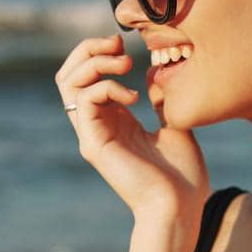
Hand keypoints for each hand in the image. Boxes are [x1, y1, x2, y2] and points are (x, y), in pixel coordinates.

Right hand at [55, 34, 208, 221]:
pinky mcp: (94, 144)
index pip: (87, 77)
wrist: (180, 207)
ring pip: (69, 84)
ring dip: (95, 63)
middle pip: (68, 76)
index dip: (99, 52)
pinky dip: (107, 87)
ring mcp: (92, 135)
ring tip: (125, 63)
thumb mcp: (175, 126)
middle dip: (88, 50)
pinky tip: (134, 97)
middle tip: (118, 45)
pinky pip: (86, 101)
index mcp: (115, 120)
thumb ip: (160, 101)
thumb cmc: (183, 177)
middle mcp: (98, 126)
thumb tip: (153, 75)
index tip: (126, 44)